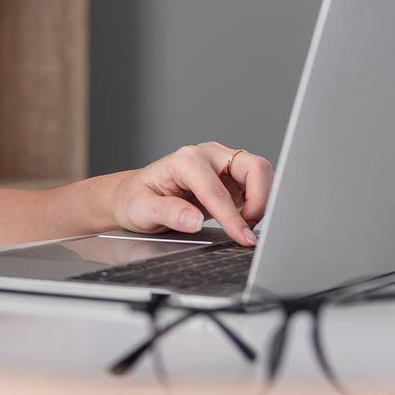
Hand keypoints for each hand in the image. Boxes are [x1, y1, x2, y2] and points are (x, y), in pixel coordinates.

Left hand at [110, 142, 274, 245]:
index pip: (218, 190)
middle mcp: (208, 156)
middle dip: (259, 199)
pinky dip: (257, 202)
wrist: (133, 195)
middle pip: (253, 167)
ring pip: (260, 173)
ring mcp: (221, 164)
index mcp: (186, 160)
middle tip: (248, 227)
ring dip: (260, 200)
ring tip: (244, 225)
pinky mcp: (229, 177)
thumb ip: (168, 213)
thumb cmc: (135, 199)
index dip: (232, 217)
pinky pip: (256, 184)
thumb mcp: (142, 209)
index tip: (242, 238)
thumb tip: (193, 220)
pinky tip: (242, 219)